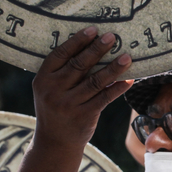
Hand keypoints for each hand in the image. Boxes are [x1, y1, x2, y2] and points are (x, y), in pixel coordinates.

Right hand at [31, 28, 131, 151]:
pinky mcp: (84, 116)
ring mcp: (69, 104)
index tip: (93, 29)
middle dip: (97, 49)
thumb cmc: (55, 108)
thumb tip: (91, 47)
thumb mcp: (49, 89)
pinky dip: (117, 88)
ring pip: (95, 81)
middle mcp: (54, 91)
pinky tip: (129, 80)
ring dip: (113, 68)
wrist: (54, 142)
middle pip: (79, 65)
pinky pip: (104, 98)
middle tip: (112, 37)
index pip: (60, 55)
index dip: (77, 41)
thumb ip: (63, 72)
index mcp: (42, 79)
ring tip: (127, 57)